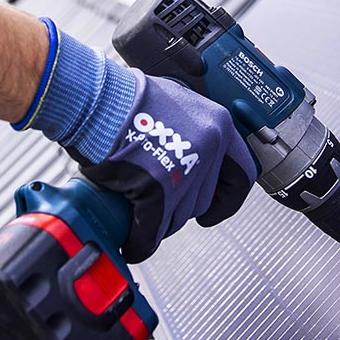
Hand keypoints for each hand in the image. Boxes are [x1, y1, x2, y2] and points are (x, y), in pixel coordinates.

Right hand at [14, 23, 256, 261]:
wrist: (96, 99)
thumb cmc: (126, 97)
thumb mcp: (176, 103)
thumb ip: (194, 129)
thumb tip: (196, 158)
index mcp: (218, 124)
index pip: (242, 173)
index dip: (229, 197)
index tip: (216, 205)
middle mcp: (208, 146)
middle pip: (203, 200)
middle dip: (181, 207)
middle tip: (161, 201)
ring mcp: (183, 169)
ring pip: (179, 217)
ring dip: (159, 220)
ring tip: (140, 211)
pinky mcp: (156, 189)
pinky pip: (152, 229)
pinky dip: (140, 241)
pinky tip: (132, 242)